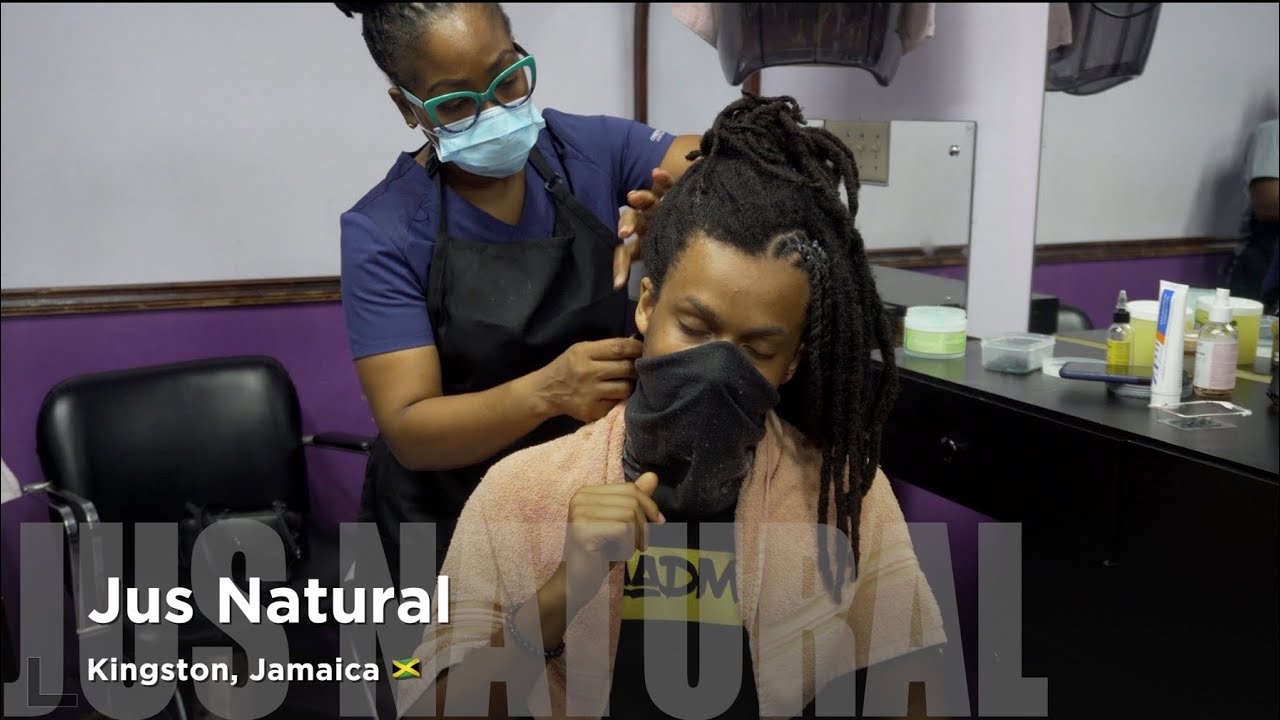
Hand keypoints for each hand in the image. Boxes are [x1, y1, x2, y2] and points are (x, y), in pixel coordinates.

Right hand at [534, 338, 641, 422]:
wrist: (546, 392)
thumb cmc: (568, 367)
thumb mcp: (580, 350)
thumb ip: (605, 348)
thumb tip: (636, 344)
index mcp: (583, 353)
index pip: (619, 347)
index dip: (637, 347)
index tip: (644, 349)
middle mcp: (586, 372)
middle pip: (626, 368)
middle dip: (636, 367)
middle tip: (638, 368)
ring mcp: (589, 394)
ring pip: (625, 388)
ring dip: (629, 385)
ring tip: (624, 382)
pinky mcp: (592, 411)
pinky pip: (617, 404)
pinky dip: (618, 399)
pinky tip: (612, 395)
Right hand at [563, 472, 662, 607]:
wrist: (576, 583)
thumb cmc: (600, 553)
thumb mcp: (621, 523)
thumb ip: (634, 500)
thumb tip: (652, 476)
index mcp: (588, 493)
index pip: (630, 488)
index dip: (649, 506)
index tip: (656, 524)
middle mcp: (581, 498)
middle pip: (632, 500)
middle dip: (643, 525)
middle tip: (640, 545)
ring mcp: (580, 513)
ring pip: (629, 514)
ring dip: (634, 537)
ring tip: (622, 550)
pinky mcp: (584, 531)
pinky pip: (623, 530)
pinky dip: (626, 547)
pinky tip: (615, 555)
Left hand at [614, 167, 675, 289]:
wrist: (711, 223)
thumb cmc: (686, 250)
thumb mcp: (671, 265)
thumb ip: (662, 279)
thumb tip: (656, 300)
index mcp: (646, 241)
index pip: (628, 253)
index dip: (621, 267)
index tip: (618, 284)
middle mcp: (650, 221)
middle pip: (634, 220)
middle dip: (627, 225)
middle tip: (624, 233)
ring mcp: (660, 205)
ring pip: (647, 201)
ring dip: (640, 199)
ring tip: (633, 197)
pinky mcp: (673, 191)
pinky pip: (666, 184)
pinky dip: (661, 179)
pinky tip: (656, 173)